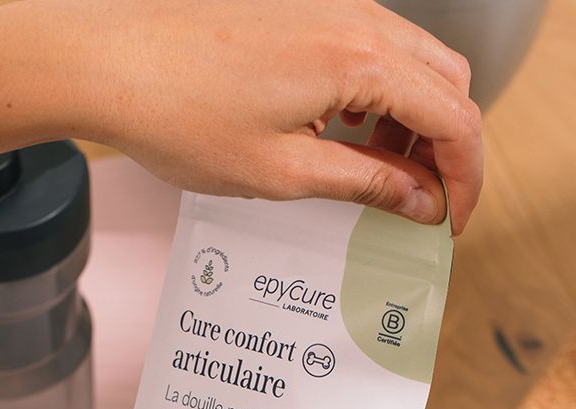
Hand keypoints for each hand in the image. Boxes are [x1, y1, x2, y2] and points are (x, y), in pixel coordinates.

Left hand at [62, 0, 481, 232]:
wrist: (111, 62)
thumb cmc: (180, 115)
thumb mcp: (281, 173)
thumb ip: (364, 184)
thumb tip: (420, 200)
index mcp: (360, 61)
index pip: (454, 118)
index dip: (464, 176)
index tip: (448, 221)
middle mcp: (355, 20)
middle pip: (444, 82)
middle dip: (444, 147)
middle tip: (418, 203)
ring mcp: (328, 8)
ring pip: (408, 64)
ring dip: (408, 122)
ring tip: (374, 178)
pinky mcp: (300, 11)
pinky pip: (365, 51)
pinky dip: (373, 97)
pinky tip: (340, 136)